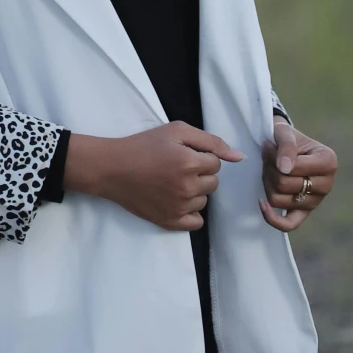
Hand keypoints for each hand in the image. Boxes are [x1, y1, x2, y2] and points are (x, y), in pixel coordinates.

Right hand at [64, 121, 242, 231]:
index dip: (201, 156)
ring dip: (195, 191)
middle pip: (213, 183)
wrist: (112, 168)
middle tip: (177, 167)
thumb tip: (240, 157)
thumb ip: (210, 140)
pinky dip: (191, 212)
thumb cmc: (143, 145)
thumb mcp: (176, 131)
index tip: (182, 155)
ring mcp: (180, 207)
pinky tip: (176, 200)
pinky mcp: (170, 222)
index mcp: (190, 163)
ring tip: (172, 182)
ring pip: (204, 200)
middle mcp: (188, 187)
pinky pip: (196, 222)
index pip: (216, 163)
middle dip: (200, 174)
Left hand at [260, 117, 337, 231]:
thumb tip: (284, 168)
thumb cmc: (286, 138)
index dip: (274, 157)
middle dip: (269, 169)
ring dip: (266, 182)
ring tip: (269, 169)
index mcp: (329, 161)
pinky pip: (288, 224)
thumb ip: (287, 146)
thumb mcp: (285, 132)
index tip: (269, 147)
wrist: (286, 146)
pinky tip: (261, 202)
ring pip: (278, 200)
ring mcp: (316, 201)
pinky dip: (271, 217)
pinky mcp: (303, 213)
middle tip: (267, 157)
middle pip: (284, 185)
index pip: (294, 167)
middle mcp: (327, 184)